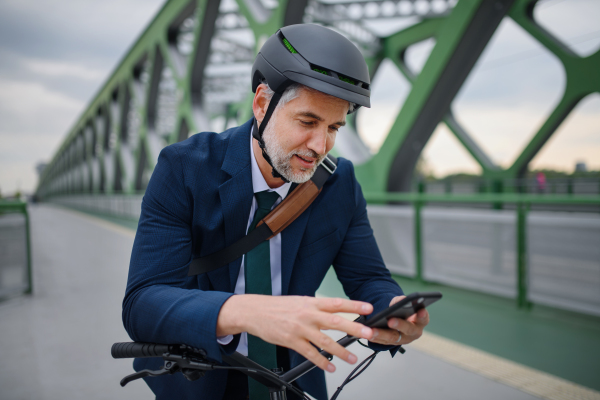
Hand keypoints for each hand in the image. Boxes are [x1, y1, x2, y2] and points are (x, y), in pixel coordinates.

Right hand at [217, 295, 374, 371]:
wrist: (255, 312)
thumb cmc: (278, 307)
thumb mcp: (300, 302)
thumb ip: (317, 308)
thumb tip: (336, 313)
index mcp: (311, 303)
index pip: (337, 303)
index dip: (354, 305)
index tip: (368, 308)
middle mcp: (308, 315)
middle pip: (335, 322)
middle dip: (354, 328)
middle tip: (368, 333)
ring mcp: (300, 329)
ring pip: (325, 341)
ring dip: (340, 351)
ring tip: (352, 358)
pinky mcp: (292, 341)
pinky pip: (310, 354)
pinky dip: (322, 362)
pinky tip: (330, 367)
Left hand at [368, 295, 429, 345]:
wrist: (399, 320)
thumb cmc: (404, 310)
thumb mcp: (403, 303)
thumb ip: (402, 301)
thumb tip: (402, 300)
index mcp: (420, 321)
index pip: (423, 318)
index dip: (422, 315)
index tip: (420, 310)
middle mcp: (414, 332)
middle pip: (408, 330)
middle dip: (399, 325)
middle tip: (390, 320)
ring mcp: (404, 339)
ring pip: (394, 338)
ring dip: (383, 335)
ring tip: (373, 331)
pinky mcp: (393, 344)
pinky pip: (384, 342)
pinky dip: (376, 338)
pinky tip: (369, 334)